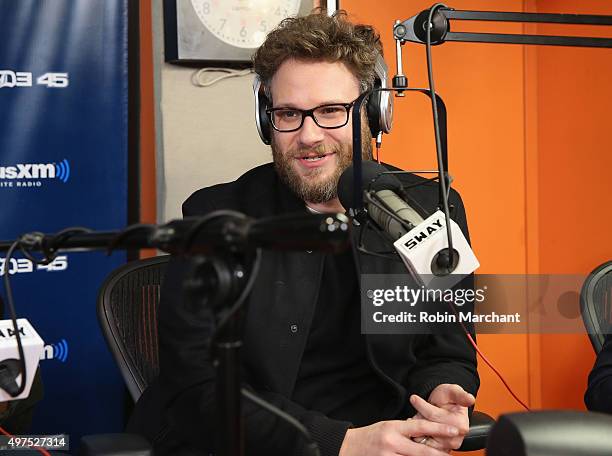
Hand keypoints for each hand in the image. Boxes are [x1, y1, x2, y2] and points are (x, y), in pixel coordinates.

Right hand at [338, 419, 459, 455]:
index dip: (439, 428)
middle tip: (452, 454)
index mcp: (393, 428)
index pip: (420, 427)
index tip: (454, 430)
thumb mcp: (388, 426)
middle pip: (422, 451)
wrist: (349, 447)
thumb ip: (406, 431)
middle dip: (439, 454)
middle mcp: (392, 443)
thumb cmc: (371, 435)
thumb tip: (428, 433)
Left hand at [410, 384, 474, 451]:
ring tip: (421, 418)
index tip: (414, 398)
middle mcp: (455, 439)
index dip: (422, 406)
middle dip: (419, 417)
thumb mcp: (452, 391)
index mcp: (460, 425)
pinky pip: (421, 444)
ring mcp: (446, 447)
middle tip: (419, 410)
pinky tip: (421, 427)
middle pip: (426, 427)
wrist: (445, 408)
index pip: (433, 415)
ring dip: (418, 427)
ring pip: (422, 436)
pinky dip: (418, 435)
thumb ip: (460, 395)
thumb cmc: (448, 399)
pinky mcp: (438, 451)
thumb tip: (470, 399)